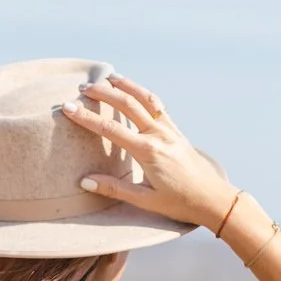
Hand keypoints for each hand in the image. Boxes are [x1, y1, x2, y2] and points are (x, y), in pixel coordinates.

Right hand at [61, 73, 235, 230]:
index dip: (87, 117)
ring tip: (107, 78)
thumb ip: (114, 188)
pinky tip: (133, 90)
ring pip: (144, 99)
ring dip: (125, 86)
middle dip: (103, 94)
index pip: (110, 129)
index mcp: (148, 151)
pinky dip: (143, 94)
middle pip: (127, 105)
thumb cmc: (180, 202)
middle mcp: (159, 135)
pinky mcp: (176, 131)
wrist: (213, 199)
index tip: (68, 108)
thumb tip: (85, 181)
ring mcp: (169, 130)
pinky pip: (157, 105)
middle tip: (82, 88)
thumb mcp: (145, 200)